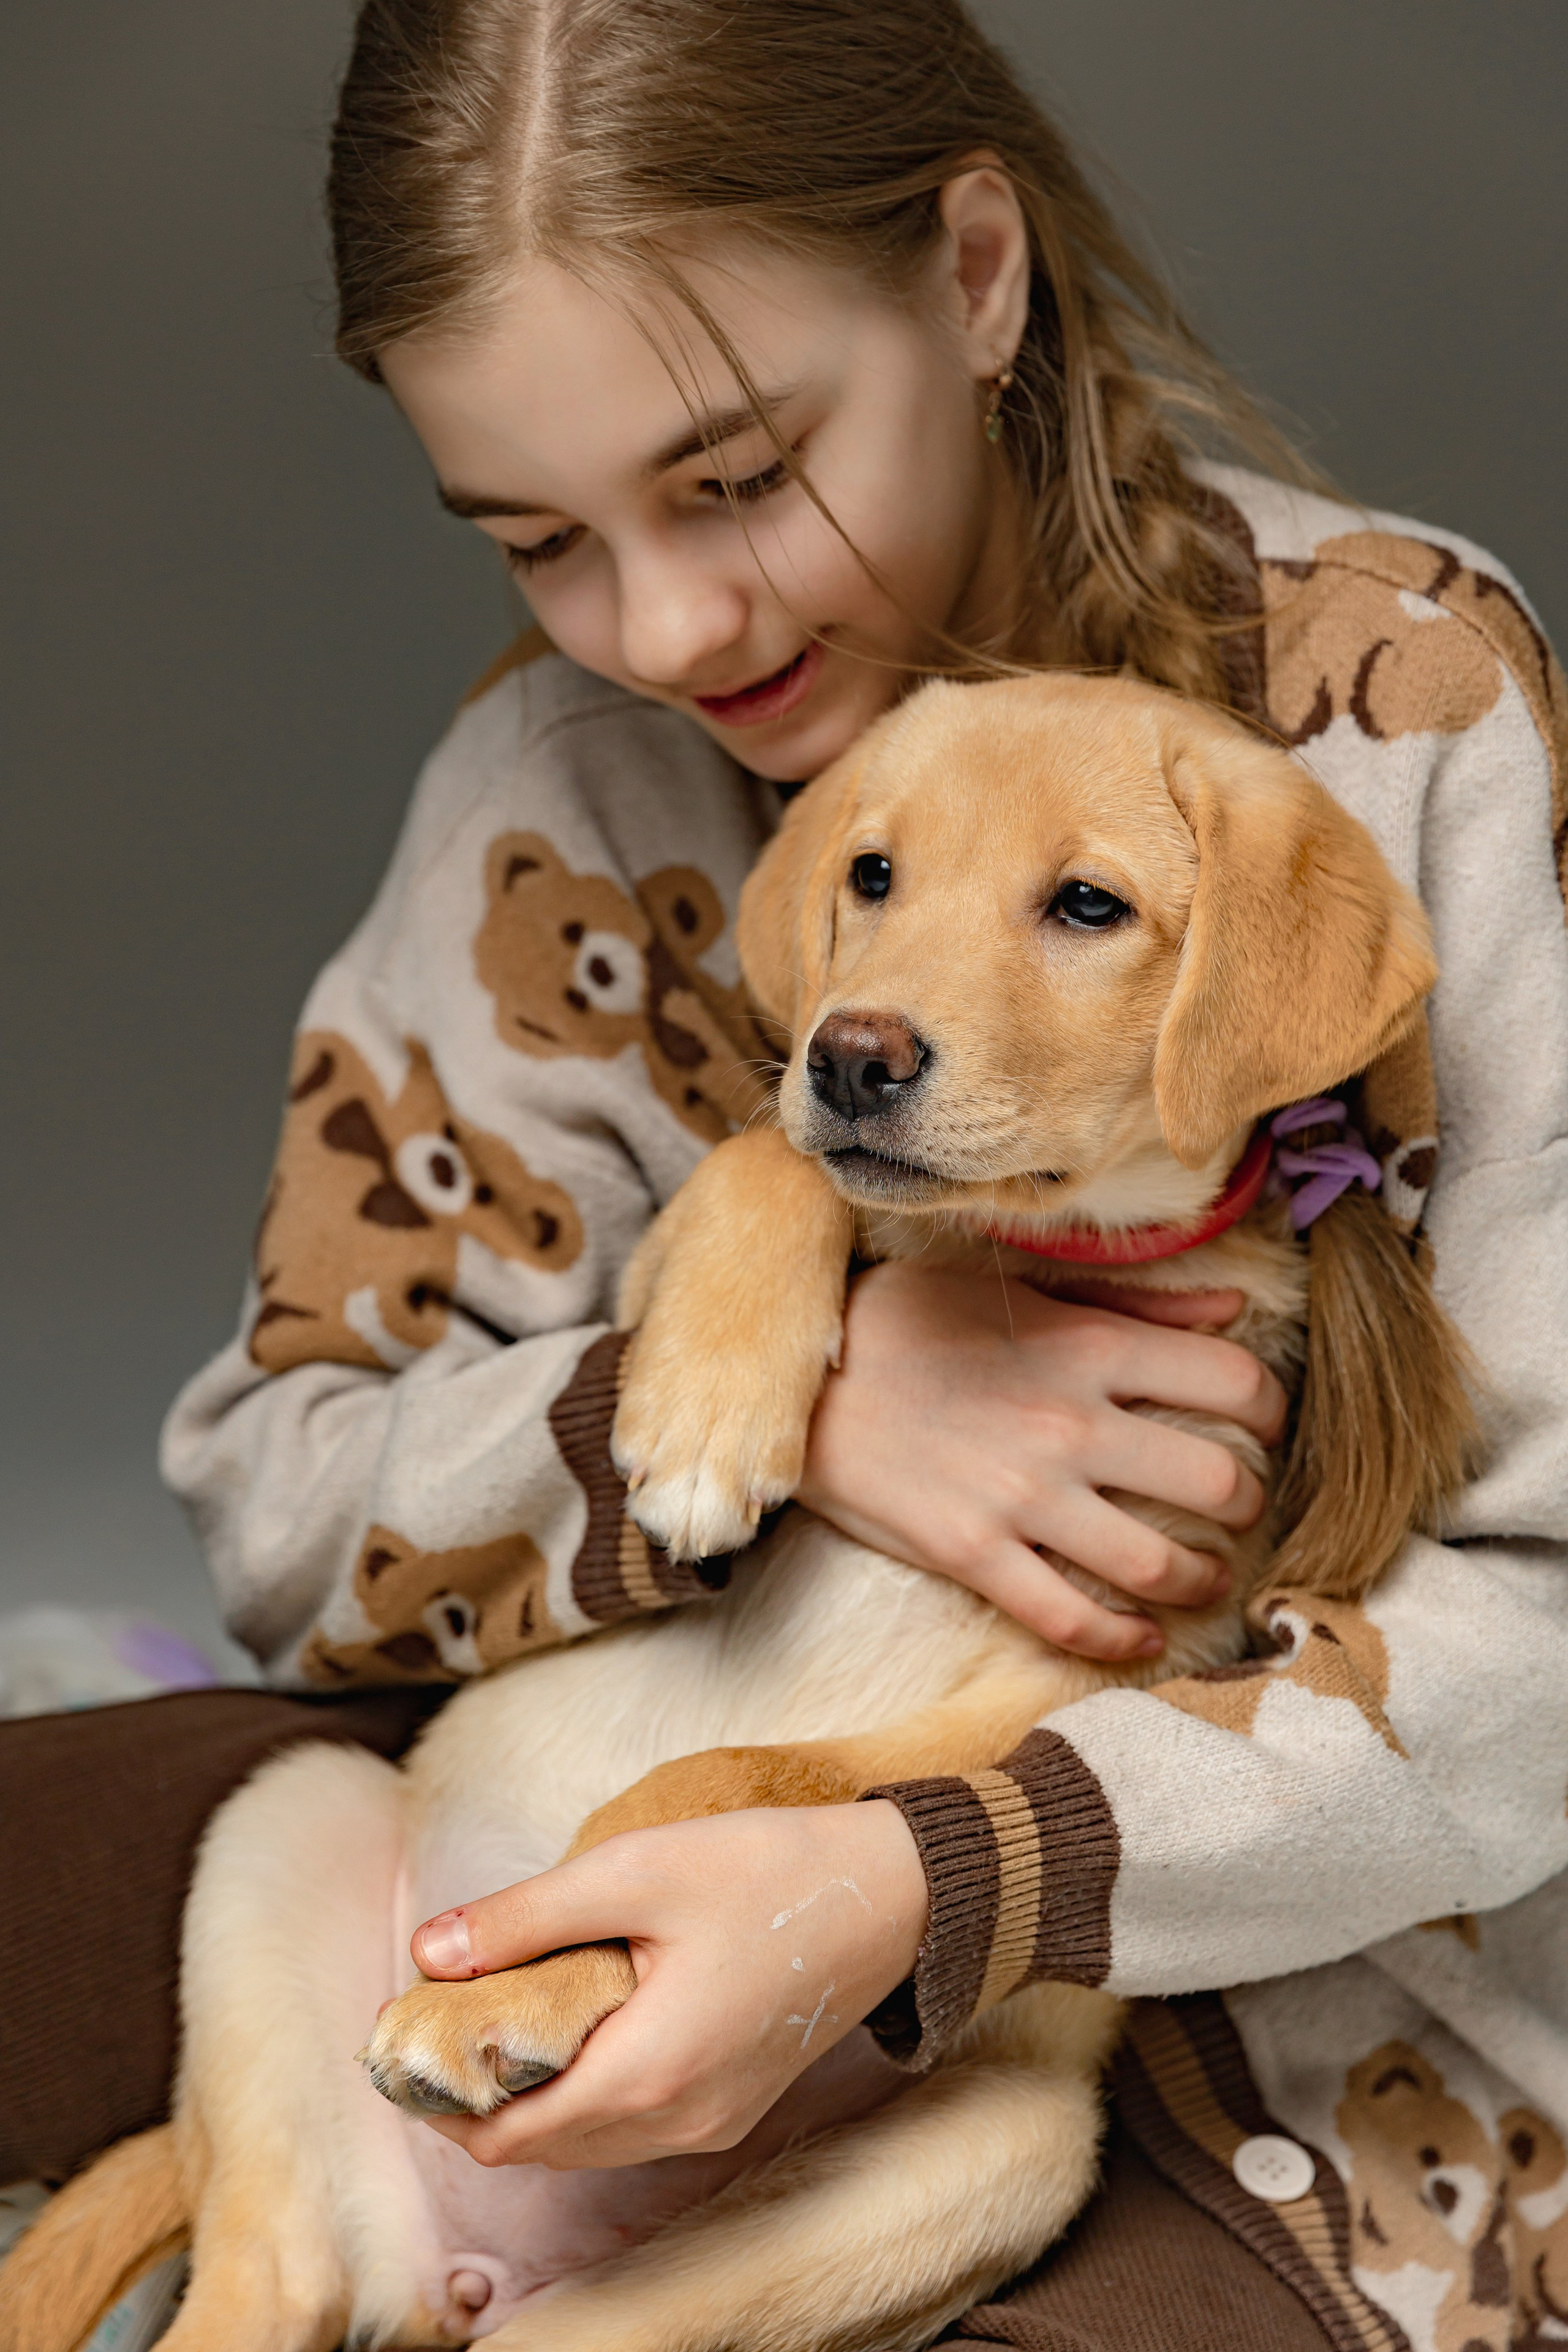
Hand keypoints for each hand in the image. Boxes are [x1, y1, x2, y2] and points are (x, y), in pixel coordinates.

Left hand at [410, 1801, 927, 2169]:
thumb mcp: (634, 1872)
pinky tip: (574, 2020)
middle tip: (446, 2013)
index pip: (504, 2136)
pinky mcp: (731, 2106)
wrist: (891, 1894)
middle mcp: (675, 2123)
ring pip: (583, 2141)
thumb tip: (428, 1950)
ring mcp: (709, 2122)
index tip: (410, 2034)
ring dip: (531, 2095)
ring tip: (500, 2010)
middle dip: (479, 2094)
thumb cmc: (767, 1872)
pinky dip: (583, 2090)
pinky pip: (629, 2124)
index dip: (441, 2095)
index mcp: (646, 2075)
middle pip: (538, 2147)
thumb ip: (524, 1916)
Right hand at [797, 1262, 1286, 1661]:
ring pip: (1156, 1562)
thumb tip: (1232, 1315)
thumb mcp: (1021, 1290)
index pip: (1231, 1378)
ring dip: (1201, 1577)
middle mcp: (1069, 1423)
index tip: (1262, 1425)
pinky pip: (1071, 1618)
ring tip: (1206, 1575)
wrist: (804, 1380)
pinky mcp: (974, 1554)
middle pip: (1215, 1478)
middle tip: (1238, 1506)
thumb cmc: (912, 1324)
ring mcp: (1022, 1497)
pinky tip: (1141, 1637)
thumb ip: (1134, 1304)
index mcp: (1088, 1347)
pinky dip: (1121, 1639)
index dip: (1269, 1407)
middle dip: (1246, 1501)